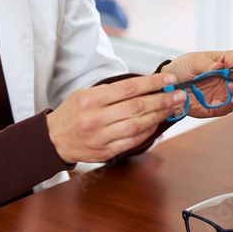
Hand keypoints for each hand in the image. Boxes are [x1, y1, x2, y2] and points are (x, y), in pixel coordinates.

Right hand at [46, 73, 184, 163]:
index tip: (168, 79)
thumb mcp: (84, 94)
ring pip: (136, 125)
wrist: (53, 139)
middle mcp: (95, 119)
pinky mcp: (104, 152)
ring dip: (158, 116)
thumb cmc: (72, 113)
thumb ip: (111, 91)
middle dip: (162, 100)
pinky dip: (147, 132)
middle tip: (179, 94)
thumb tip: (143, 85)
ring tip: (172, 108)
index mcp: (90, 100)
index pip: (128, 88)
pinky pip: (132, 142)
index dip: (152, 83)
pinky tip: (157, 123)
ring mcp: (100, 137)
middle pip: (136, 107)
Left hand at [161, 50, 232, 117]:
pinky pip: (228, 107)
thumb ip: (207, 64)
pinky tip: (229, 101)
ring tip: (231, 88)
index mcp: (224, 62)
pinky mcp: (217, 106)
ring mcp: (223, 92)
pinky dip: (230, 105)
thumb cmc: (183, 68)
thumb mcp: (193, 61)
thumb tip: (220, 66)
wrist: (170, 86)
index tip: (232, 62)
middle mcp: (227, 77)